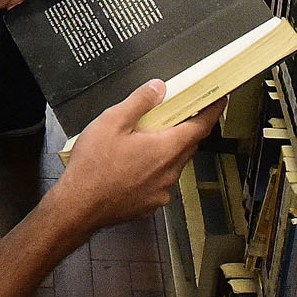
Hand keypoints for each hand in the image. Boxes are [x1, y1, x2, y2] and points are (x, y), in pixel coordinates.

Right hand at [49, 81, 223, 229]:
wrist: (78, 207)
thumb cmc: (93, 167)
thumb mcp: (112, 122)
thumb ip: (139, 102)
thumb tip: (159, 88)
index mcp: (166, 149)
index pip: (201, 126)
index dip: (212, 111)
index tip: (219, 100)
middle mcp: (169, 172)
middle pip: (188, 145)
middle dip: (185, 128)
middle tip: (174, 114)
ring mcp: (161, 191)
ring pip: (173, 164)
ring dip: (166, 150)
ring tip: (143, 139)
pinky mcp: (150, 203)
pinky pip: (160, 181)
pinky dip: (154, 169)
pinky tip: (132, 164)